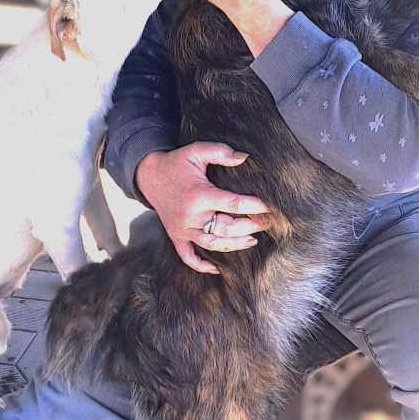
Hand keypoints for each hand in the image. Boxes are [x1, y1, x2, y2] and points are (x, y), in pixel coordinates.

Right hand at [135, 142, 268, 272]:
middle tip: (266, 224)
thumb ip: (221, 152)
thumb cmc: (177, 163)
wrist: (148, 175)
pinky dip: (200, 265)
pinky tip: (217, 269)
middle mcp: (191, 216)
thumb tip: (245, 157)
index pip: (233, 204)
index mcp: (199, 195)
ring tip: (252, 240)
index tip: (270, 208)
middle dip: (249, 227)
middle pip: (226, 228)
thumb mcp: (196, 151)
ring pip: (212, 244)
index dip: (254, 206)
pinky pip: (187, 256)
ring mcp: (182, 229)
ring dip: (234, 244)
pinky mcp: (175, 235)